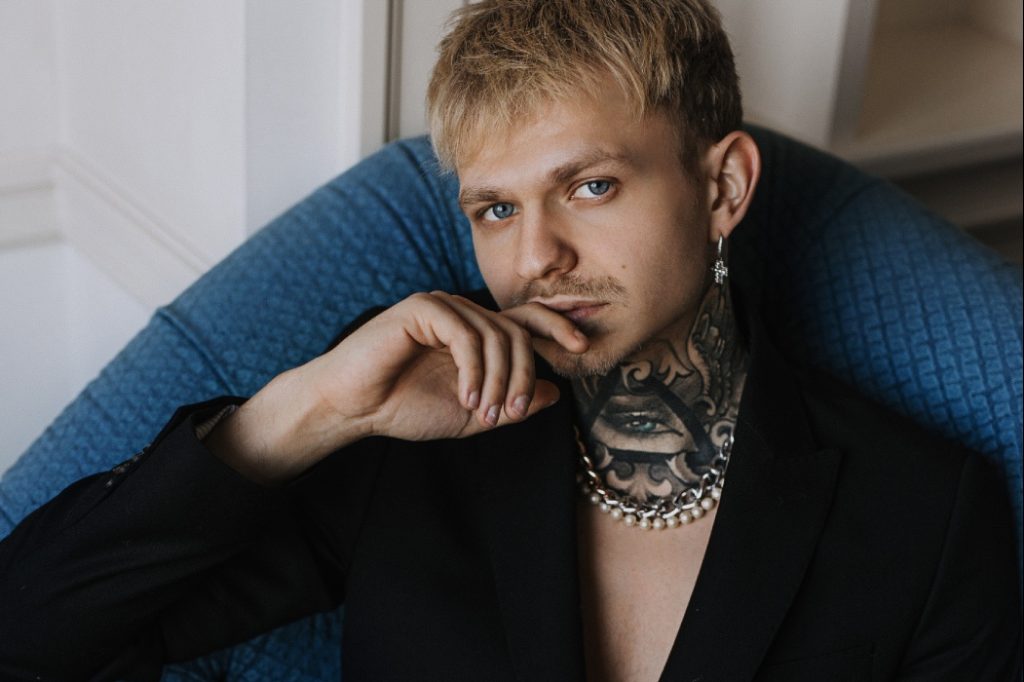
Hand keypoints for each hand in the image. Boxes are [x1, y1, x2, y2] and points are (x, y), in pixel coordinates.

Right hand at [207, 292, 587, 482]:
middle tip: (510, 412)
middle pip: (516, 332)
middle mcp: (463, 313)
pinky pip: (465, 333)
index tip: (581, 345)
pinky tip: (465, 395)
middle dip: (521, 375)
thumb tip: (553, 391)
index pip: (524, 320)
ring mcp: (442, 307)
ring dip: (497, 379)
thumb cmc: (406, 408)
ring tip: (485, 411)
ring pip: (494, 334)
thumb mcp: (471, 414)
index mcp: (475, 333)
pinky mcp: (421, 309)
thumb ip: (509, 402)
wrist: (354, 408)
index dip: (556, 327)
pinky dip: (473, 368)